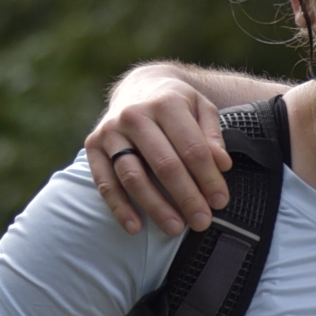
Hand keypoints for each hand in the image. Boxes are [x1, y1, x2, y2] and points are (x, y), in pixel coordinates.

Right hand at [85, 64, 232, 237]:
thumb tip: (222, 164)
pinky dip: (119, 207)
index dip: (208, 178)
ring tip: (175, 229)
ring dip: (155, 207)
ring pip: (133, 176)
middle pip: (164, 164)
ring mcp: (111, 131)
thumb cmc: (175, 104)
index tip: (220, 201)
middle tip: (202, 222)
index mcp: (166, 103)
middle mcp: (134, 115)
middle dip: (186, 197)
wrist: (138, 86)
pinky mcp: (93, 146)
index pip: (192, 148)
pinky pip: (105, 182)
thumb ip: (212, 135)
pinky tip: (135, 228)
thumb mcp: (201, 108)